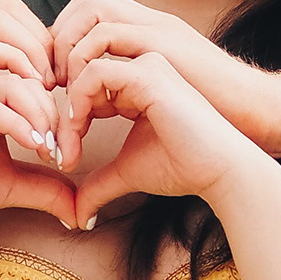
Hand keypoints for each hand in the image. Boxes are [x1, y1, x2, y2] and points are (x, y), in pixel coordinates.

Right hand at [0, 0, 55, 85]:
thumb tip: (33, 97)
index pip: (5, 14)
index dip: (37, 37)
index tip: (54, 73)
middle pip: (3, 9)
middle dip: (38, 40)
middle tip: (54, 78)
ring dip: (29, 48)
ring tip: (43, 84)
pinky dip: (11, 61)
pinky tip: (25, 88)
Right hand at [0, 66, 78, 239]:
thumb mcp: (8, 184)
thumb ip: (44, 186)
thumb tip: (81, 208)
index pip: (35, 72)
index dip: (61, 102)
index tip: (71, 140)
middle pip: (30, 72)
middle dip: (56, 109)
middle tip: (64, 147)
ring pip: (14, 83)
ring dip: (41, 113)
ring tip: (50, 147)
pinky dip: (20, 125)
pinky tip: (33, 146)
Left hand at [62, 50, 261, 228]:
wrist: (220, 171)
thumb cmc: (182, 167)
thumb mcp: (128, 172)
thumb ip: (98, 185)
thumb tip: (76, 214)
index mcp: (136, 84)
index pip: (84, 84)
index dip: (67, 117)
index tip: (64, 156)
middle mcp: (141, 67)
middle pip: (78, 71)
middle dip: (60, 111)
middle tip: (59, 151)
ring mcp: (146, 65)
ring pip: (83, 67)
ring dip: (67, 106)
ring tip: (68, 142)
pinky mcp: (149, 73)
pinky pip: (96, 72)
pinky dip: (79, 99)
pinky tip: (80, 129)